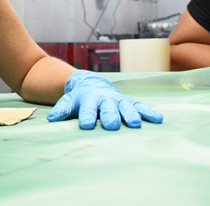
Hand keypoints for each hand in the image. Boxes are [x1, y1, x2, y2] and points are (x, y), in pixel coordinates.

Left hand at [46, 70, 163, 129]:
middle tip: (112, 125)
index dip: (87, 117)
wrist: (91, 84)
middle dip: (110, 116)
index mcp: (89, 99)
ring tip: (136, 124)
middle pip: (108, 108)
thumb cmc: (78, 98)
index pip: (87, 109)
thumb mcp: (67, 102)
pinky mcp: (129, 102)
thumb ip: (61, 110)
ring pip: (125, 107)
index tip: (88, 125)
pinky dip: (149, 112)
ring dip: (131, 115)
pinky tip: (158, 119)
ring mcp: (118, 100)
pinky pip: (140, 107)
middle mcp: (105, 99)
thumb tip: (51, 118)